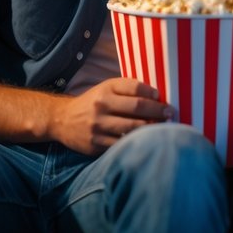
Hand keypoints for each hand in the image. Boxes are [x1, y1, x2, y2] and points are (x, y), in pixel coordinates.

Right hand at [51, 78, 172, 154]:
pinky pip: (122, 144)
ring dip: (151, 128)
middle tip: (169, 113)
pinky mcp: (96, 144)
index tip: (161, 97)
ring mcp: (98, 126)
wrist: (62, 120)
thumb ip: (127, 89)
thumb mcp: (105, 89)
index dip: (152, 92)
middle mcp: (101, 106)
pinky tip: (146, 141)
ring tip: (162, 128)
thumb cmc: (92, 102)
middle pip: (137, 108)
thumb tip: (156, 95)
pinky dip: (136, 142)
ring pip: (132, 128)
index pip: (134, 88)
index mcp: (105, 90)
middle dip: (157, 111)